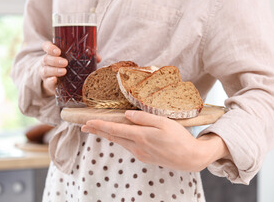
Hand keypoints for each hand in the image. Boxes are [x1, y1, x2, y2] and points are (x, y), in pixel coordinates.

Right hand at [41, 41, 101, 96]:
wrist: (58, 83)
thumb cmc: (67, 67)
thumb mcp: (74, 61)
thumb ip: (85, 57)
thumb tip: (98, 57)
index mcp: (53, 53)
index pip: (46, 46)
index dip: (50, 48)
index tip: (58, 51)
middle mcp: (47, 62)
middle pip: (47, 58)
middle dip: (55, 60)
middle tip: (65, 62)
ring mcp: (46, 72)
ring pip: (46, 70)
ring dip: (55, 70)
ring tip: (64, 71)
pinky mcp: (48, 83)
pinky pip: (47, 82)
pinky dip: (51, 81)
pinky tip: (55, 80)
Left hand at [81, 110, 228, 171]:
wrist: (190, 158)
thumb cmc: (179, 138)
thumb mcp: (163, 122)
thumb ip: (144, 118)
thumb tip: (127, 114)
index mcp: (141, 136)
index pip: (114, 130)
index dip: (100, 125)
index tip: (87, 122)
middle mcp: (137, 147)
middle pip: (113, 137)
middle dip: (97, 131)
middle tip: (84, 126)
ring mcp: (140, 153)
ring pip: (119, 142)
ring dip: (107, 135)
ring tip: (96, 129)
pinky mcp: (144, 157)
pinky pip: (127, 146)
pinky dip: (119, 139)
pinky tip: (117, 135)